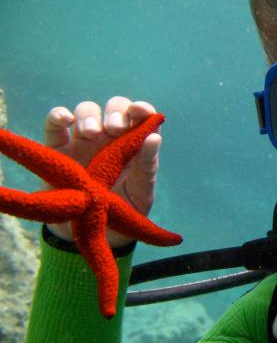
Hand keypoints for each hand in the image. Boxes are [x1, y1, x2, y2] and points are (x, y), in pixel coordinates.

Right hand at [44, 96, 160, 247]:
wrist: (93, 234)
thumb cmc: (123, 210)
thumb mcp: (141, 191)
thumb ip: (148, 165)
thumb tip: (155, 137)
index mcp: (134, 144)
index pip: (140, 117)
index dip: (141, 109)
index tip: (141, 112)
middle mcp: (111, 138)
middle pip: (114, 108)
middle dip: (116, 112)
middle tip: (115, 128)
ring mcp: (83, 141)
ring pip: (86, 111)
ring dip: (89, 116)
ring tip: (91, 133)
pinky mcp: (58, 149)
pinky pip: (54, 125)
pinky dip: (58, 115)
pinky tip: (65, 120)